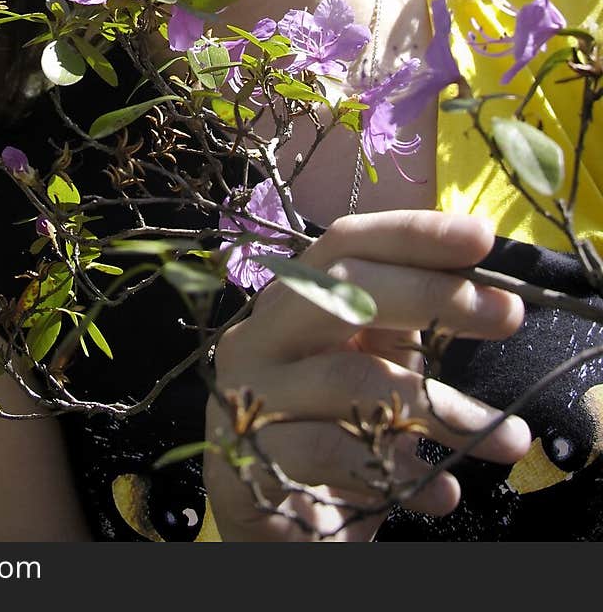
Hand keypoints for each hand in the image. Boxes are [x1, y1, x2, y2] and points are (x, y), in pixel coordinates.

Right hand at [204, 209, 530, 541]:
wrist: (275, 523)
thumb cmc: (336, 427)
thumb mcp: (376, 363)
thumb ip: (411, 325)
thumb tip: (491, 293)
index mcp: (294, 296)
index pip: (346, 243)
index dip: (412, 234)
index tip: (481, 238)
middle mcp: (263, 332)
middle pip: (341, 289)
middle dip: (432, 296)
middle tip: (508, 316)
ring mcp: (249, 394)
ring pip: (347, 378)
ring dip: (439, 406)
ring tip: (504, 435)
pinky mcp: (248, 460)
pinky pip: (332, 454)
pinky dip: (397, 472)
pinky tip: (442, 490)